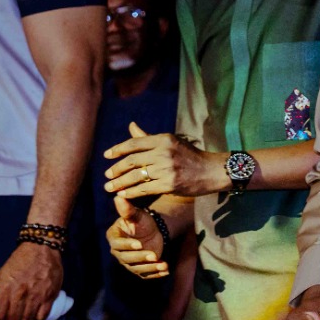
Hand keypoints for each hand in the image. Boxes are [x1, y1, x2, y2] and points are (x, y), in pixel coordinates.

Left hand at [0, 241, 63, 319]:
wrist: (42, 248)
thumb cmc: (21, 260)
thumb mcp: (3, 272)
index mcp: (7, 288)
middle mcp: (21, 293)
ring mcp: (37, 295)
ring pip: (28, 319)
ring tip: (24, 315)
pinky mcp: (50, 295)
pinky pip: (43, 315)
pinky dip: (38, 317)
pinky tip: (36, 313)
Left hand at [104, 122, 227, 198]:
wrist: (212, 171)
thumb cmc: (190, 156)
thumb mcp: (171, 142)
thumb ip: (148, 137)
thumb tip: (131, 125)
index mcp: (164, 139)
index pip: (134, 143)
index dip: (118, 150)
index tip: (106, 156)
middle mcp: (164, 152)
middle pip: (132, 161)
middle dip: (116, 169)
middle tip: (107, 175)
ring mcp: (167, 169)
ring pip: (136, 176)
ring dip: (120, 183)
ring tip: (110, 187)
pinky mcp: (170, 184)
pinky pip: (144, 189)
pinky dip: (131, 192)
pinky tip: (123, 194)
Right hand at [106, 196, 168, 279]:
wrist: (153, 230)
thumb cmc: (141, 221)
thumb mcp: (136, 215)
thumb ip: (127, 209)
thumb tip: (118, 197)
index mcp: (114, 238)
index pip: (118, 244)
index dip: (128, 245)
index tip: (139, 244)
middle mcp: (118, 252)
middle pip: (127, 258)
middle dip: (141, 257)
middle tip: (154, 255)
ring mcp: (129, 262)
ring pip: (137, 268)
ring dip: (150, 268)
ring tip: (163, 265)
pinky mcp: (140, 268)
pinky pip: (146, 274)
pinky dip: (156, 274)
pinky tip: (166, 271)